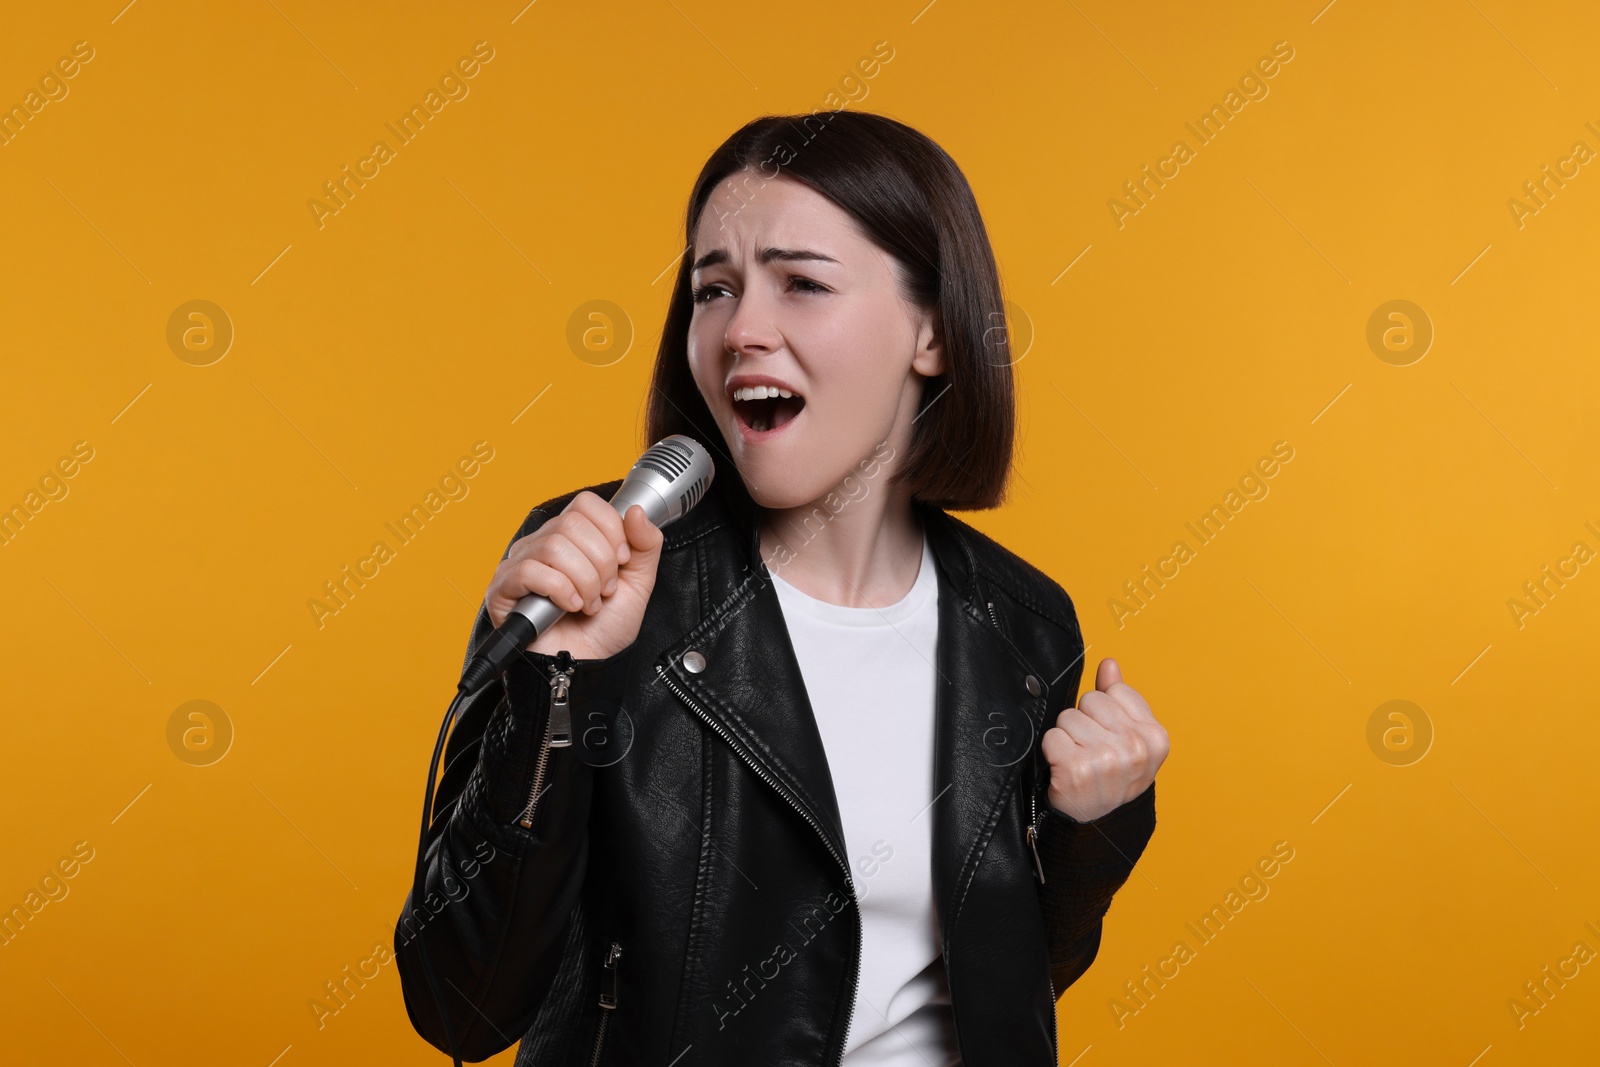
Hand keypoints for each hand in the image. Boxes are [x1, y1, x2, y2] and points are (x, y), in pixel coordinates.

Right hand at [485, 491, 663, 660]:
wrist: (588, 667)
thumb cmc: (605, 628)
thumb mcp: (638, 582)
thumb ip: (645, 544)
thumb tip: (636, 511)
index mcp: (573, 536)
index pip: (586, 504)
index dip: (610, 530)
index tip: (621, 560)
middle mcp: (543, 543)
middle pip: (571, 524)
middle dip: (600, 563)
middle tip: (604, 590)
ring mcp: (520, 563)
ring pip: (554, 547)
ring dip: (583, 581)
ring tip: (587, 603)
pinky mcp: (504, 587)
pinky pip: (530, 571)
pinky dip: (560, 590)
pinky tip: (568, 607)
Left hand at [1040, 657, 1168, 822]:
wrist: (1097, 823)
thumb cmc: (1112, 776)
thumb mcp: (1129, 738)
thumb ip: (1119, 698)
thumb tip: (1109, 664)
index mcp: (1155, 737)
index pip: (1114, 692)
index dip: (1104, 712)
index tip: (1109, 737)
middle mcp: (1135, 748)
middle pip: (1089, 700)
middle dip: (1084, 722)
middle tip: (1091, 751)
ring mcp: (1107, 759)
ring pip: (1068, 717)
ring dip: (1067, 738)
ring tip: (1079, 761)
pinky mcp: (1077, 769)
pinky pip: (1052, 737)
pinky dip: (1053, 752)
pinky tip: (1064, 769)